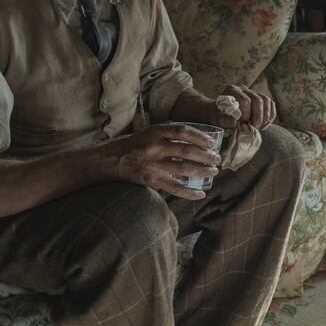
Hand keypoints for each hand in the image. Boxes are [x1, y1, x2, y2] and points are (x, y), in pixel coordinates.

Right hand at [104, 123, 221, 199]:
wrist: (108, 160)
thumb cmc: (132, 145)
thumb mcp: (149, 132)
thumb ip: (168, 135)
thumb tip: (194, 140)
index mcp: (155, 131)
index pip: (183, 131)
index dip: (200, 137)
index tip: (212, 143)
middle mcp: (155, 146)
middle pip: (187, 151)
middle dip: (206, 156)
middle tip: (217, 159)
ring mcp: (153, 164)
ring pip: (184, 168)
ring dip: (202, 171)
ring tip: (213, 172)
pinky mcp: (151, 180)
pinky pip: (174, 188)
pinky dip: (189, 192)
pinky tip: (201, 194)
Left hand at [219, 84, 275, 130]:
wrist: (219, 114)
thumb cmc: (217, 116)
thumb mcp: (216, 119)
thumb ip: (223, 120)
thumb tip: (235, 122)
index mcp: (231, 90)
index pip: (245, 101)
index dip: (246, 115)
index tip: (242, 124)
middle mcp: (243, 89)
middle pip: (258, 100)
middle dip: (258, 117)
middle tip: (253, 128)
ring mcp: (253, 93)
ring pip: (266, 101)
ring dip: (265, 117)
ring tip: (259, 127)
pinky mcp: (260, 99)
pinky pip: (271, 104)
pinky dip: (270, 116)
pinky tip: (264, 124)